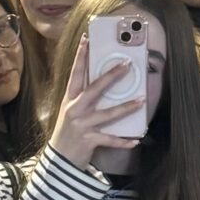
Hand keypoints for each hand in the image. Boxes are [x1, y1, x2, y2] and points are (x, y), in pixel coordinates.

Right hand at [49, 38, 136, 167]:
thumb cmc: (67, 132)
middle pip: (94, 89)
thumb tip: (102, 82)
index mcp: (69, 99)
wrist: (58, 160)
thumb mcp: (71, 111)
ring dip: (126, 107)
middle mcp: (75, 110)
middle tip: (127, 64)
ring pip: (107, 114)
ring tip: (141, 100)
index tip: (86, 39)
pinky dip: (123, 141)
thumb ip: (82, 98)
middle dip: (111, 76)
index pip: (75, 73)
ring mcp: (82, 125)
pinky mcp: (89, 140)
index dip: (81, 56)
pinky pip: (110, 140)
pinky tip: (136, 140)